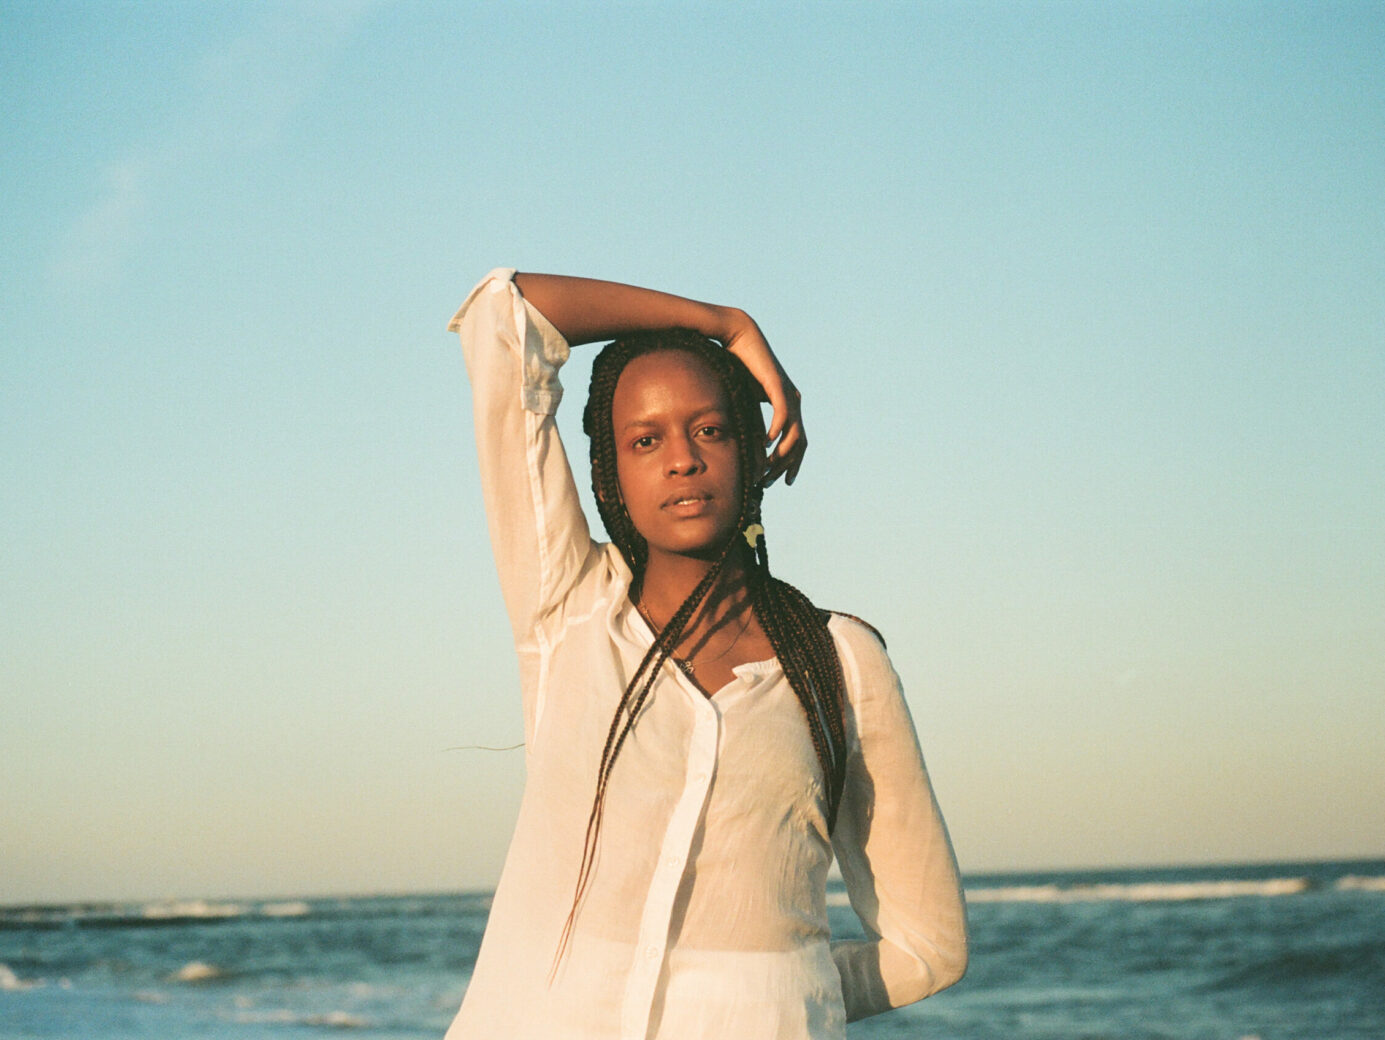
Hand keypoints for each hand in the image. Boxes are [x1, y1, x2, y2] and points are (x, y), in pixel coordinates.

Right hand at [721, 312, 805, 487]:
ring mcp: (789, 394)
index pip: (798, 443)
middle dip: (787, 466)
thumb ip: (750, 421)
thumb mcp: (744, 402)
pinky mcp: (779, 386)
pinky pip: (783, 415)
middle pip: (800, 444)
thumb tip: (747, 447)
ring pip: (794, 434)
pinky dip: (777, 432)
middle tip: (772, 483)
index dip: (791, 465)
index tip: (780, 482)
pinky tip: (766, 444)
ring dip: (782, 454)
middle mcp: (794, 402)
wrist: (737, 338)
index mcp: (788, 406)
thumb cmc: (738, 368)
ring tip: (767, 468)